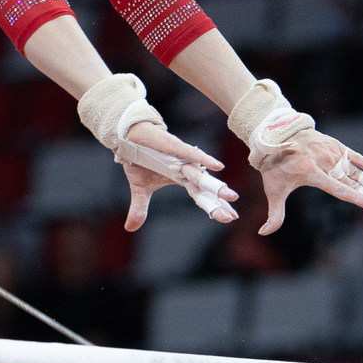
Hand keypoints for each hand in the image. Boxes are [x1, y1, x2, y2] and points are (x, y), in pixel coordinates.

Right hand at [119, 120, 238, 231]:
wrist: (129, 134)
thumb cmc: (139, 158)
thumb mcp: (139, 187)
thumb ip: (140, 208)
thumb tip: (130, 228)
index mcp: (180, 178)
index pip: (200, 195)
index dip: (213, 206)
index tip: (229, 218)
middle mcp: (185, 168)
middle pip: (204, 188)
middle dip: (218, 202)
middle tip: (232, 216)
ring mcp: (180, 158)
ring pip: (200, 174)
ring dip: (214, 185)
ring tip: (232, 196)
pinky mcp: (173, 146)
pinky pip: (190, 153)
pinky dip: (203, 159)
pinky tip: (218, 166)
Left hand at [253, 130, 362, 234]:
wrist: (276, 133)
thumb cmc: (274, 166)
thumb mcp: (273, 189)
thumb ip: (274, 213)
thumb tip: (263, 233)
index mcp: (311, 173)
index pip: (339, 189)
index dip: (358, 198)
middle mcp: (324, 162)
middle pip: (352, 181)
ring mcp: (330, 152)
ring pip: (356, 170)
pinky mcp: (334, 145)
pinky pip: (354, 156)